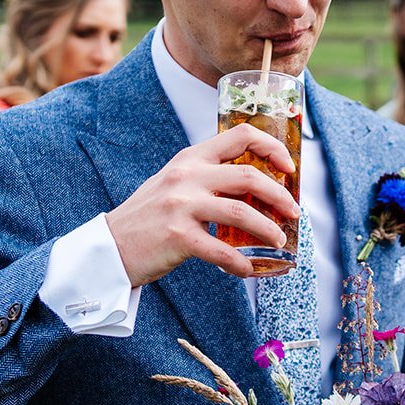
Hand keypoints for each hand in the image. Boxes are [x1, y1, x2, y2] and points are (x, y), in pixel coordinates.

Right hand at [105, 125, 299, 286]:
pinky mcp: (178, 237)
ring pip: (242, 213)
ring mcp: (181, 206)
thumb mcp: (176, 182)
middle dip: (280, 196)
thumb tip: (257, 184)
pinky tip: (249, 269)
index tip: (288, 168)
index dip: (272, 147)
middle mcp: (187, 176)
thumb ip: (209, 176)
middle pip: (249, 177)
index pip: (240, 135)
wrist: (110, 246)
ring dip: (269, 230)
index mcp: (191, 158)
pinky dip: (241, 263)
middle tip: (294, 213)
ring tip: (279, 241)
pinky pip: (222, 251)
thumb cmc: (150, 216)